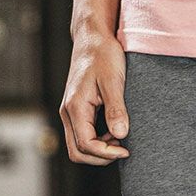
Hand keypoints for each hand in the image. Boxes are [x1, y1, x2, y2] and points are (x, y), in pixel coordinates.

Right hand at [62, 31, 130, 163]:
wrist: (93, 38)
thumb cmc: (103, 55)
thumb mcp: (113, 81)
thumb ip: (116, 109)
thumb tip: (121, 135)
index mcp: (75, 107)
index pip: (86, 145)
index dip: (107, 153)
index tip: (126, 150)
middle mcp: (68, 112)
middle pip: (77, 152)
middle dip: (100, 158)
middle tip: (123, 150)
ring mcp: (70, 111)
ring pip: (78, 145)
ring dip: (99, 150)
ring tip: (120, 139)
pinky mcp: (76, 108)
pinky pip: (82, 134)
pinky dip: (97, 141)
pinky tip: (114, 131)